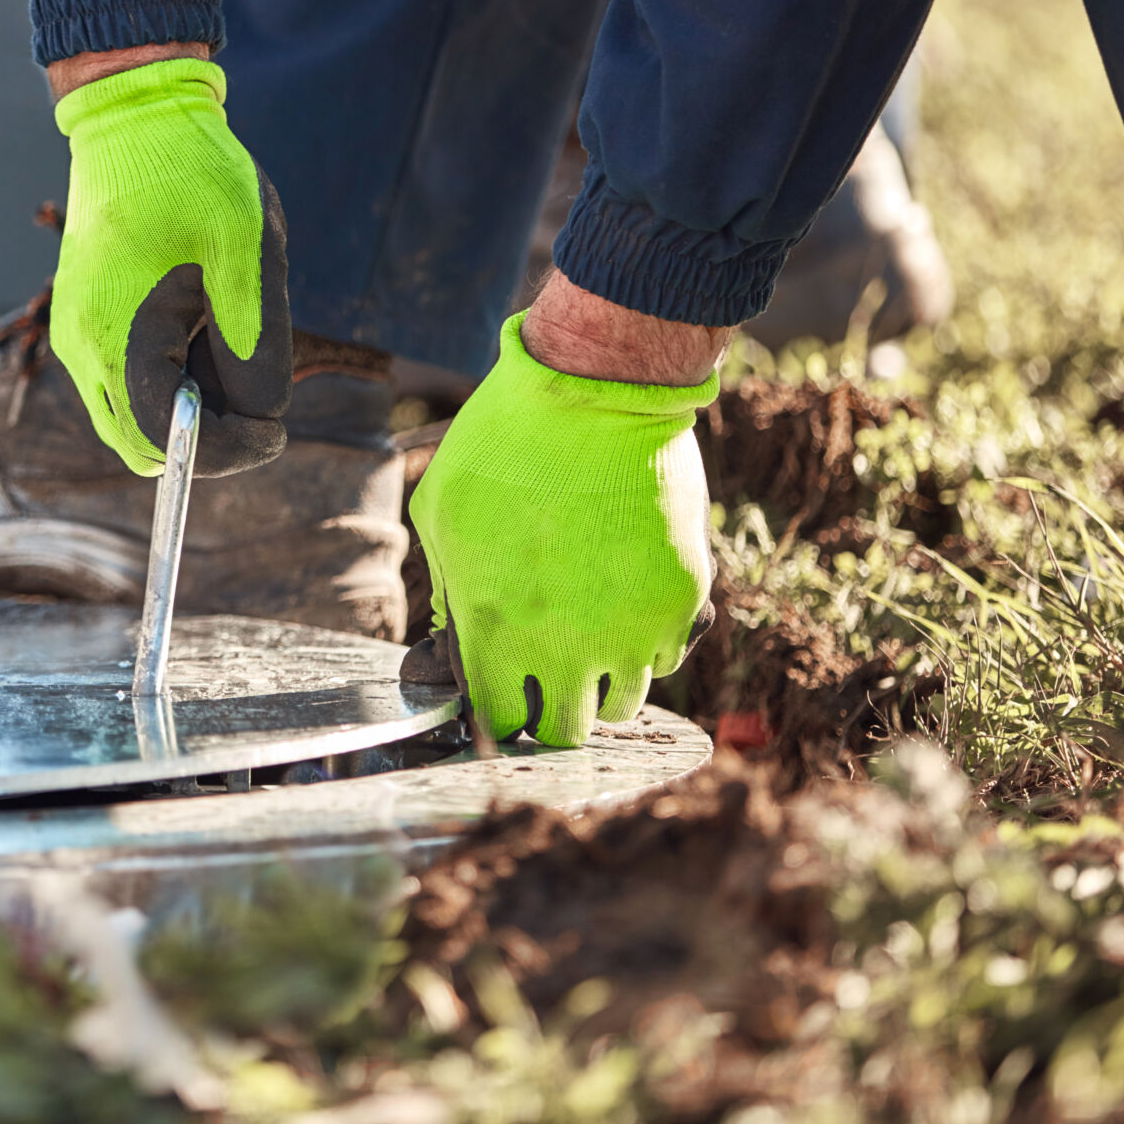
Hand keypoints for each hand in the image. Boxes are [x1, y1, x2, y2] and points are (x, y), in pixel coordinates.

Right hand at [49, 55, 291, 476]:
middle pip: (144, 448)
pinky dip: (170, 381)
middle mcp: (81, 347)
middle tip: (250, 376)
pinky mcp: (82, 326)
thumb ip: (256, 345)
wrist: (135, 120)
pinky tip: (199, 321)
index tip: (278, 428)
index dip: (231, 449)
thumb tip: (263, 420)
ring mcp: (75, 338)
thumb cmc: (195, 176)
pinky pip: (126, 386)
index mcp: (117, 332)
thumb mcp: (247, 256)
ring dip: (189, 407)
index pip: (170, 439)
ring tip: (223, 331)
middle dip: (207, 434)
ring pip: (134, 422)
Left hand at [408, 306, 717, 745]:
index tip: (506, 693)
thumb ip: (448, 587)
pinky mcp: (682, 602)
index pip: (501, 719)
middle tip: (551, 676)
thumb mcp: (442, 511)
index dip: (502, 712)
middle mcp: (565, 645)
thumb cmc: (505, 444)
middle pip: (566, 731)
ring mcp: (631, 629)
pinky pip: (668, 658)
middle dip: (554, 710)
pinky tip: (626, 608)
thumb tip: (455, 634)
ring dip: (604, 683)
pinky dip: (647, 646)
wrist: (597, 392)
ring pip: (624, 704)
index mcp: (494, 628)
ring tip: (590, 641)